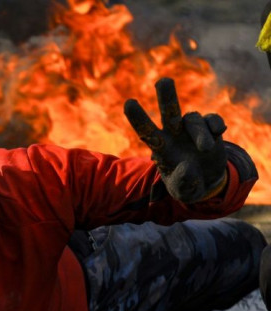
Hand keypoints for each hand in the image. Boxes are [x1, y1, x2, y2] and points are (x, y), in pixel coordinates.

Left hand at [124, 78, 227, 202]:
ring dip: (200, 133)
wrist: (206, 181)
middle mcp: (173, 133)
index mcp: (160, 147)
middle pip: (169, 111)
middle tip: (163, 81)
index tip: (129, 102)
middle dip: (166, 96)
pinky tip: (218, 133)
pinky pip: (212, 120)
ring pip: (193, 119)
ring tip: (205, 149)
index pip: (146, 130)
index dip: (138, 117)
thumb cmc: (187, 185)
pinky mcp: (210, 128)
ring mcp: (191, 129)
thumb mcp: (183, 191)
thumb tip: (188, 168)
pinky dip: (215, 126)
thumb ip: (183, 183)